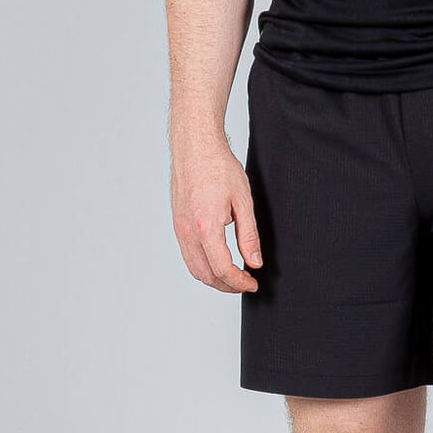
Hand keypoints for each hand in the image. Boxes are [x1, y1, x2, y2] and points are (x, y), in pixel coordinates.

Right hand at [170, 133, 261, 291]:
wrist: (195, 147)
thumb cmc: (218, 167)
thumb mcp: (243, 201)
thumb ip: (249, 235)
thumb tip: (254, 262)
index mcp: (206, 227)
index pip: (222, 269)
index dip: (239, 282)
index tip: (253, 283)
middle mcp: (188, 231)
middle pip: (205, 274)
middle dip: (227, 285)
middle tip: (245, 283)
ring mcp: (179, 228)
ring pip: (194, 267)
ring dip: (213, 278)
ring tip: (233, 276)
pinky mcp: (177, 223)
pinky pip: (187, 254)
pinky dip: (203, 265)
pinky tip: (217, 260)